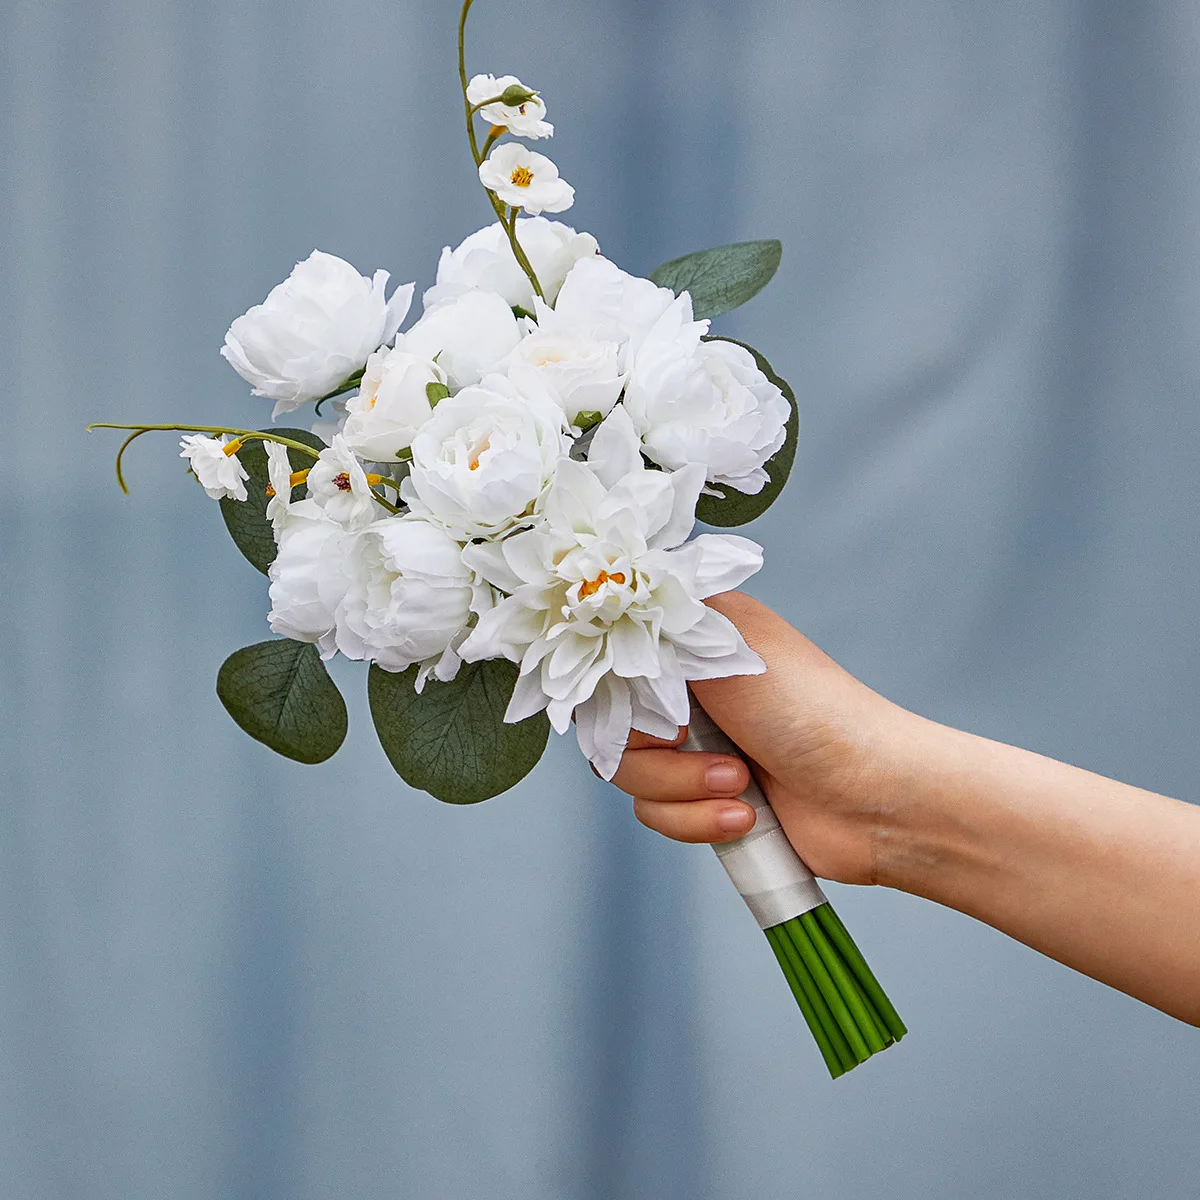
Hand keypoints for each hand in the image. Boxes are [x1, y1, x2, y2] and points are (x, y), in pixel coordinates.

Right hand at [611, 591, 904, 885]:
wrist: (873, 799)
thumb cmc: (813, 713)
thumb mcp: (728, 653)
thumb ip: (654, 639)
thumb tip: (602, 632)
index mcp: (694, 632)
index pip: (612, 648)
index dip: (620, 684)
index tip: (661, 703)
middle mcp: (687, 682)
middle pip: (610, 718)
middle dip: (658, 750)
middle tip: (709, 748)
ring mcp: (694, 740)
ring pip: (628, 772)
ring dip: (682, 789)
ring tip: (741, 787)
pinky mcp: (702, 794)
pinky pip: (656, 813)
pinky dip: (696, 820)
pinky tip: (745, 816)